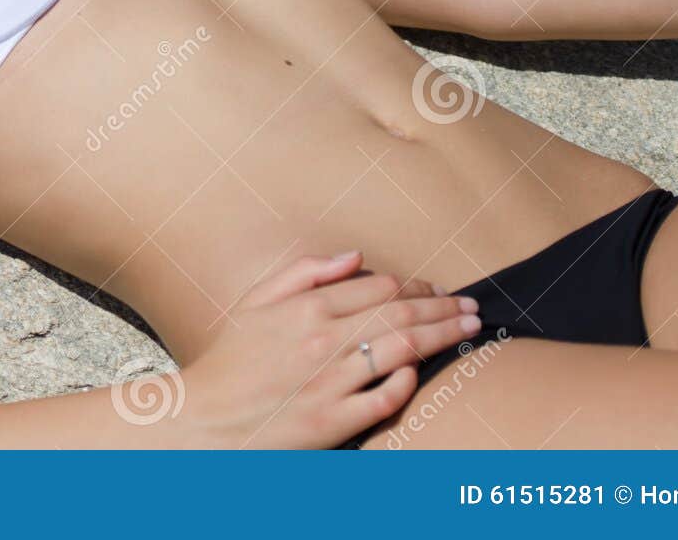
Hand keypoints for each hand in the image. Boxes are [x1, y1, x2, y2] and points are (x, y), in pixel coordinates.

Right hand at [175, 251, 480, 448]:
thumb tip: (354, 255)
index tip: (438, 288)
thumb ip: (304, 272)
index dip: (417, 284)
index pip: (379, 285)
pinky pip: (386, 399)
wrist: (206, 419)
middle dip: (444, 306)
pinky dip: (409, 383)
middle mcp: (323, 339)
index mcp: (306, 307)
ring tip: (468, 329)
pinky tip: (425, 373)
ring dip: (443, 335)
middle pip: (401, 312)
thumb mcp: (256, 303)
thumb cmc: (231, 361)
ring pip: (403, 350)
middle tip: (472, 307)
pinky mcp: (335, 421)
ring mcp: (331, 381)